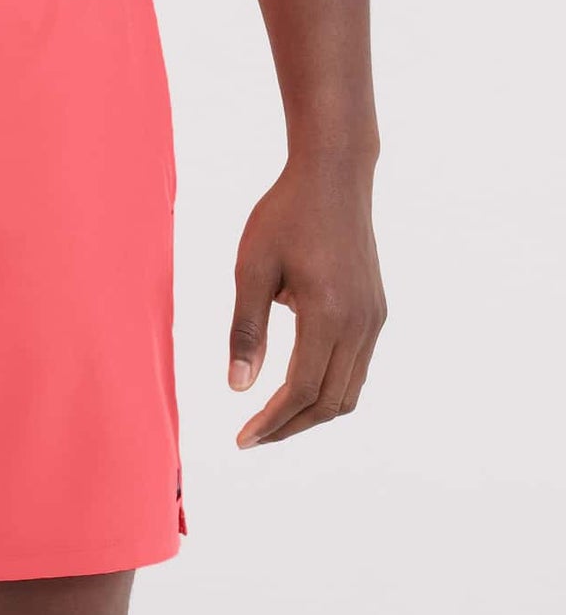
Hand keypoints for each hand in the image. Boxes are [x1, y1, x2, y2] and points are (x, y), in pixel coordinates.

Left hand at [229, 155, 385, 445]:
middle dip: (290, 427)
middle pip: (329, 403)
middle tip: (253, 436)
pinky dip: (329, 387)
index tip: (242, 438)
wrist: (334, 176)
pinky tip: (299, 382)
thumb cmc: (285, 215)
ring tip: (274, 418)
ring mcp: (374, 320)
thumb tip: (237, 388)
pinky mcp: (377, 311)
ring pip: (349, 391)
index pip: (300, 390)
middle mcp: (360, 325)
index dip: (271, 421)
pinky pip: (357, 368)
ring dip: (312, 412)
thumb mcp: (252, 267)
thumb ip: (246, 329)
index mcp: (328, 315)